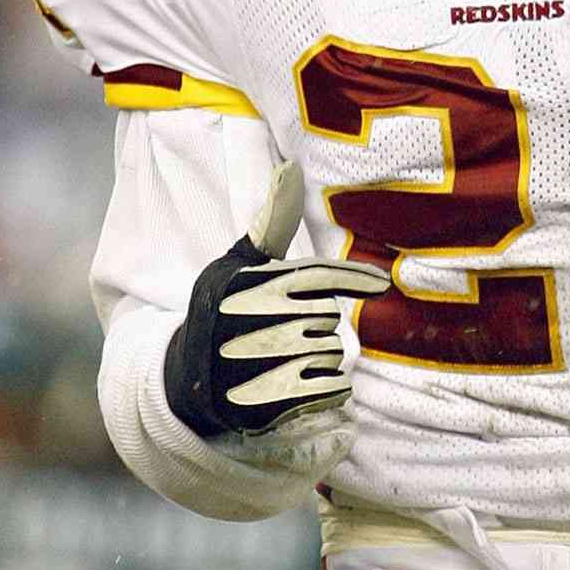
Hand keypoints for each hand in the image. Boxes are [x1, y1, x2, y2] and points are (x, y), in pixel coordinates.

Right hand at [163, 160, 387, 442]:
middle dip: (313, 326)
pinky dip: (325, 390)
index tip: (383, 284)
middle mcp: (255, 320)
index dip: (356, 279)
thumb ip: (270, 222)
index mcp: (249, 283)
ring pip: (331, 354)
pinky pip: (333, 389)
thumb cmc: (220, 311)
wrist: (186, 382)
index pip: (319, 277)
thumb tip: (291, 166)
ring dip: (317, 360)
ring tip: (278, 362)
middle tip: (277, 335)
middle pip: (327, 318)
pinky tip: (295, 387)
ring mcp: (265, 363)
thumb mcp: (236, 264)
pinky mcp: (273, 403)